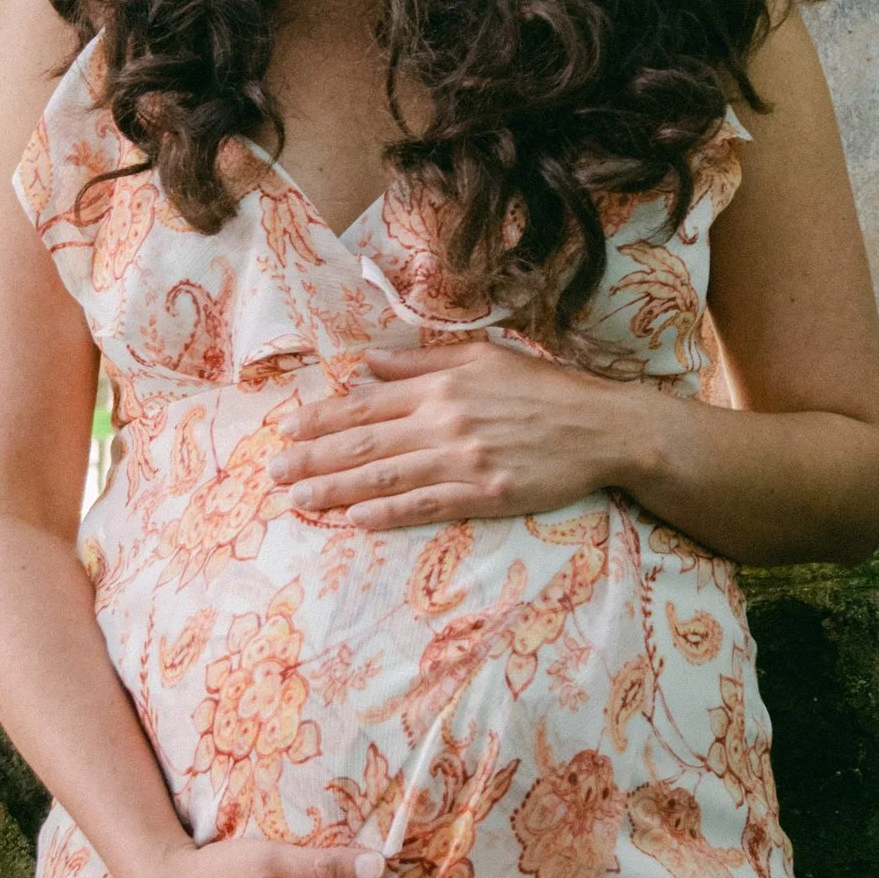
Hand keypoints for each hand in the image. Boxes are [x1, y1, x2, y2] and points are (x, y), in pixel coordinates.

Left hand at [270, 342, 636, 529]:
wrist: (603, 427)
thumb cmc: (545, 389)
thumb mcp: (484, 357)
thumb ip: (422, 361)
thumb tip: (369, 362)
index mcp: (442, 385)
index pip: (368, 402)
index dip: (323, 417)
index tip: (287, 427)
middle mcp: (446, 420)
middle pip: (366, 442)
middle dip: (314, 457)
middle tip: (274, 472)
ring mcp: (465, 460)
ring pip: (387, 476)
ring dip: (337, 489)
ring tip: (299, 499)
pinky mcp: (486, 495)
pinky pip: (427, 505)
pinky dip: (388, 513)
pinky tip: (356, 520)